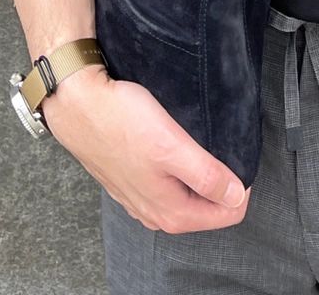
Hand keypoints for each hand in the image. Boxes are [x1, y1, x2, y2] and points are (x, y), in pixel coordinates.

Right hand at [42, 63, 252, 233]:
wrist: (78, 105)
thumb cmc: (121, 121)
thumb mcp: (172, 146)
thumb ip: (207, 176)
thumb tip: (236, 196)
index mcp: (172, 213)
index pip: (229, 213)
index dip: (240, 184)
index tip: (236, 153)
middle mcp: (156, 214)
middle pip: (209, 206)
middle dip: (221, 179)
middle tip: (217, 142)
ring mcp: (141, 199)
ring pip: (188, 192)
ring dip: (199, 171)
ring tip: (196, 140)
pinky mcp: (132, 180)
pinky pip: (169, 182)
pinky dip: (178, 166)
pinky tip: (172, 143)